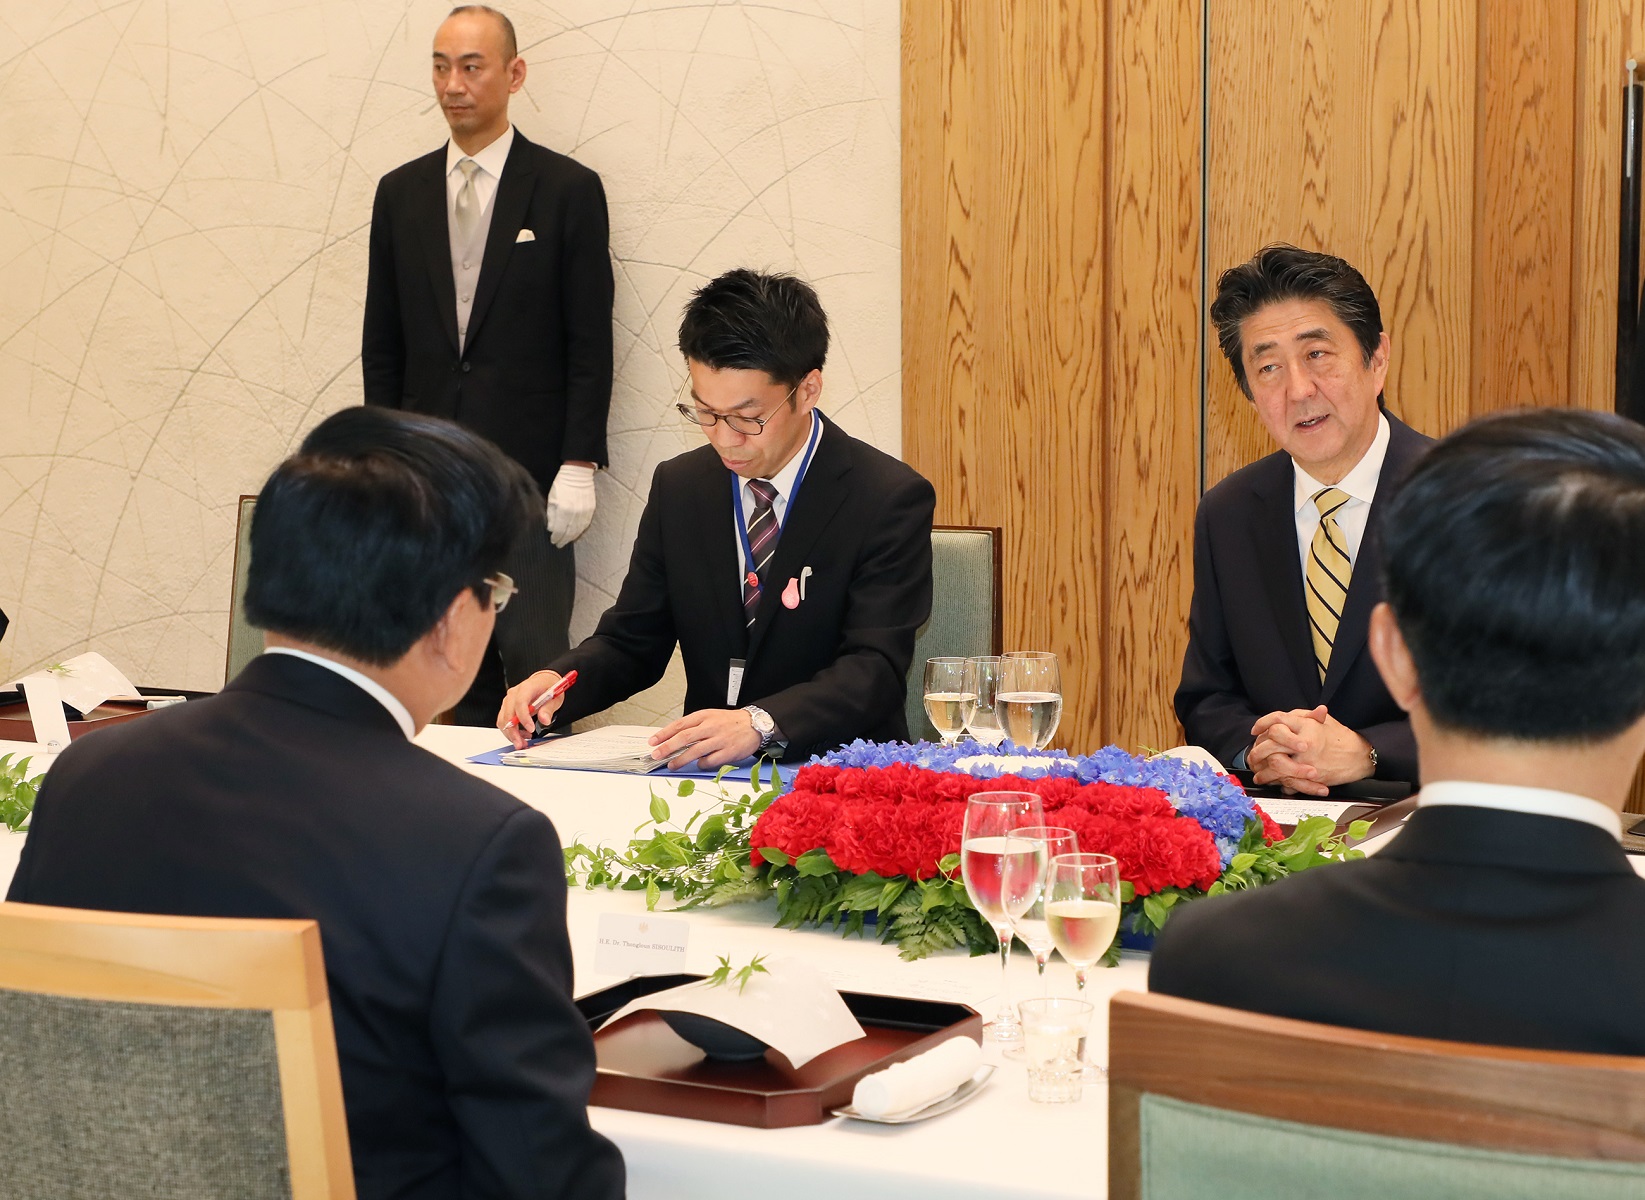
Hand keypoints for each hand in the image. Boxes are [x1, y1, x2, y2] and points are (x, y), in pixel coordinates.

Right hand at [497, 670, 566, 748]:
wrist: (543, 681)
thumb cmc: (548, 687)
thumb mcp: (554, 697)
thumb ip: (548, 709)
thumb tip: (544, 720)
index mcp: (526, 688)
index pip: (520, 702)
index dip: (524, 718)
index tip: (531, 729)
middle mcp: (513, 694)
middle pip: (508, 714)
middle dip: (514, 732)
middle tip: (522, 744)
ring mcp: (508, 701)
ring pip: (503, 720)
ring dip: (511, 734)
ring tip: (523, 742)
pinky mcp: (507, 707)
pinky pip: (503, 721)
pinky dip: (510, 731)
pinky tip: (521, 735)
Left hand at [545, 462, 596, 547]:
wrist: (578, 473)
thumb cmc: (562, 484)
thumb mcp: (551, 498)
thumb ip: (551, 514)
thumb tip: (551, 528)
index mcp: (564, 510)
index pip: (559, 530)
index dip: (556, 537)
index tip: (553, 541)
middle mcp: (575, 513)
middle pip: (569, 532)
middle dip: (564, 540)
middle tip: (559, 544)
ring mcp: (584, 512)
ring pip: (578, 530)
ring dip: (572, 537)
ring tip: (567, 541)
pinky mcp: (591, 509)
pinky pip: (585, 524)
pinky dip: (580, 530)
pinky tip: (576, 533)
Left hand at [648, 708, 762, 770]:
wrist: (755, 724)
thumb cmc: (730, 722)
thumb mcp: (710, 717)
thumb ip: (694, 726)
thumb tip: (673, 738)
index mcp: (704, 716)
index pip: (679, 725)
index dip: (664, 734)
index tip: (653, 741)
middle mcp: (710, 727)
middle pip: (684, 738)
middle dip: (667, 747)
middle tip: (656, 755)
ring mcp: (719, 740)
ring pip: (694, 751)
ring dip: (680, 760)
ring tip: (671, 765)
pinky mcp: (728, 752)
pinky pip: (710, 761)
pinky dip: (701, 764)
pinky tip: (699, 764)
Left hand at [1248, 706, 1373, 794]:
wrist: (1360, 756)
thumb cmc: (1341, 737)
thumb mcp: (1323, 721)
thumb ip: (1302, 717)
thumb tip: (1280, 719)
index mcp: (1305, 725)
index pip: (1277, 720)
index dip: (1262, 724)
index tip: (1255, 730)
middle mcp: (1304, 741)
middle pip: (1271, 743)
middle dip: (1258, 750)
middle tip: (1253, 754)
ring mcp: (1307, 760)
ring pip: (1276, 764)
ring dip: (1264, 770)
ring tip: (1258, 772)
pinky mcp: (1311, 775)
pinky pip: (1288, 780)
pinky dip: (1278, 782)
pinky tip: (1272, 781)